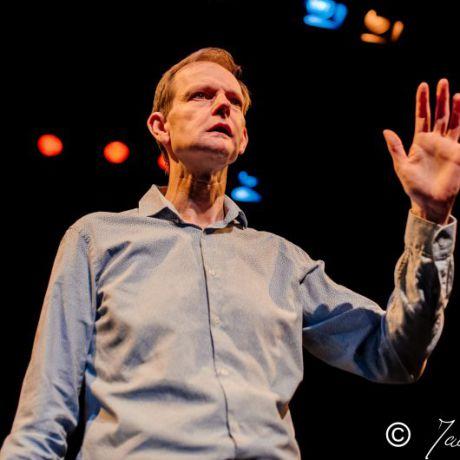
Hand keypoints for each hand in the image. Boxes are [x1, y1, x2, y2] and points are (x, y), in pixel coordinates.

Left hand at [383, 79, 459, 224]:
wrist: (430, 201)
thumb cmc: (414, 187)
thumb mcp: (402, 166)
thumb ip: (396, 148)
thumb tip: (386, 131)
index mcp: (419, 142)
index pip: (421, 117)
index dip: (422, 102)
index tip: (422, 86)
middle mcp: (434, 141)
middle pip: (438, 115)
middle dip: (439, 99)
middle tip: (441, 81)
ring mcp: (447, 146)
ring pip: (451, 122)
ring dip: (453, 107)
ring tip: (453, 92)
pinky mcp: (457, 153)